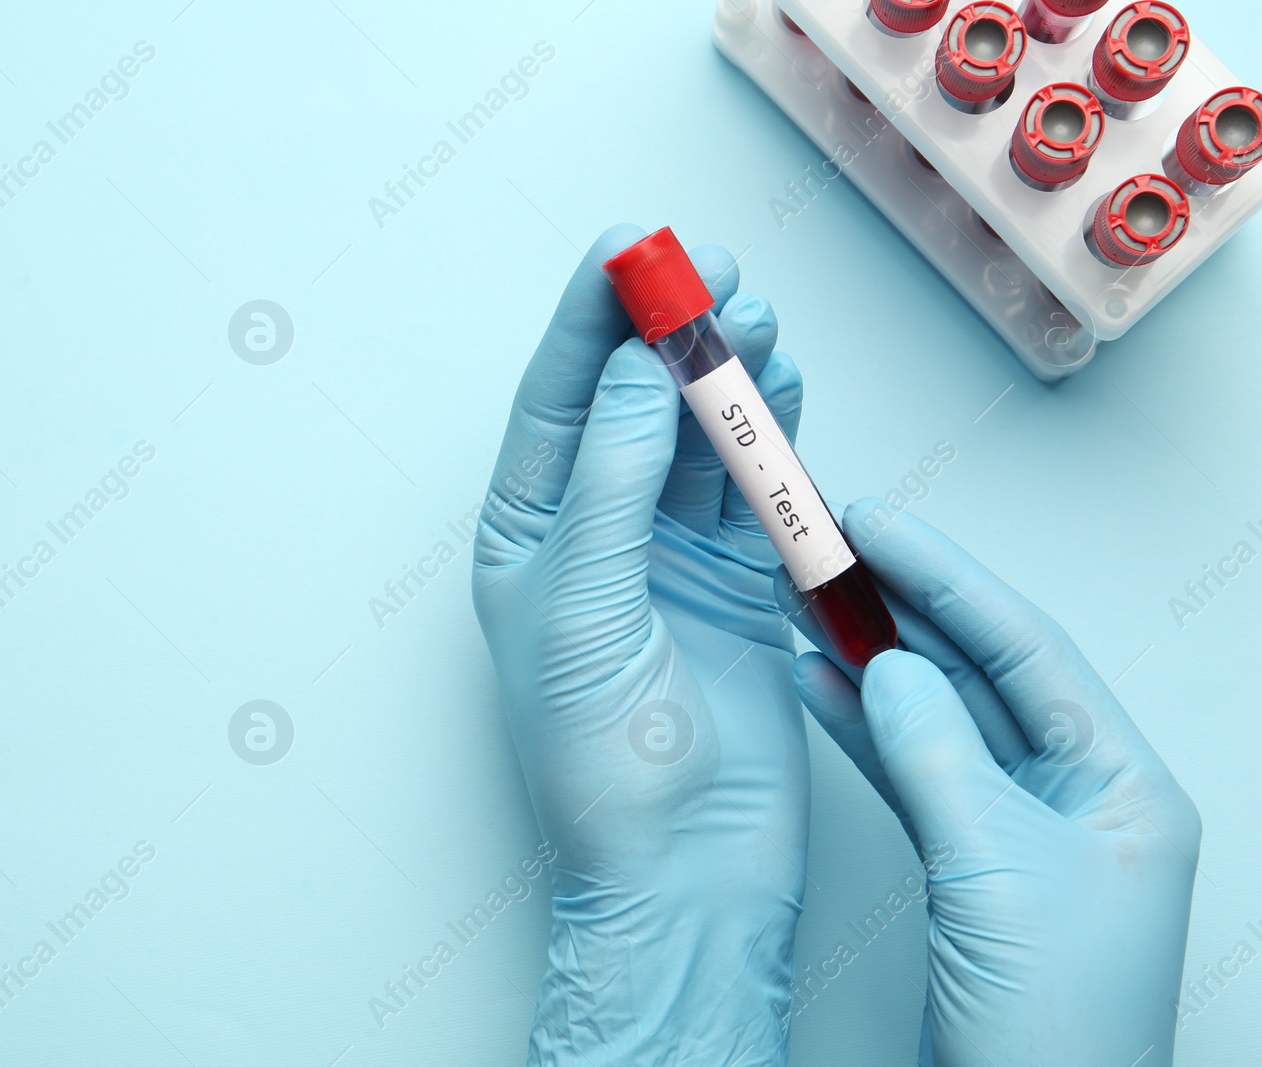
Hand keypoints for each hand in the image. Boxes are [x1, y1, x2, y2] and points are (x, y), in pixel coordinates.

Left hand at [473, 224, 810, 1065]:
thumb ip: (613, 485)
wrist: (686, 869)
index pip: (556, 405)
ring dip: (729, 376)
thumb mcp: (585, 609)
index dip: (590, 322)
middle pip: (633, 407)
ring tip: (759, 319)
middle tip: (714, 269)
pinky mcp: (741, 584)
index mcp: (528, 540)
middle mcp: (596, 537)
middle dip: (670, 335)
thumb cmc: (603, 764)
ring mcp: (671, 557)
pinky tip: (785, 387)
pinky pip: (756, 489)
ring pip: (700, 438)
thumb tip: (638, 374)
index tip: (627, 247)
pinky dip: (774, 436)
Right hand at [780, 502, 1199, 1066]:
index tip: (875, 523)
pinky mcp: (972, 861)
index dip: (946, 575)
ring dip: (873, 658)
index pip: (1027, 647)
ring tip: (804, 600)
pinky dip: (863, 725)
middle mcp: (1080, 794)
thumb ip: (937, 753)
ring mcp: (1024, 827)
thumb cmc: (1053, 1024)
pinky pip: (915, 768)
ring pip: (940, 714)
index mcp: (1122, 784)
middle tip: (831, 549)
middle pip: (982, 669)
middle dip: (903, 606)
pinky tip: (816, 684)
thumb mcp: (994, 870)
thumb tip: (889, 665)